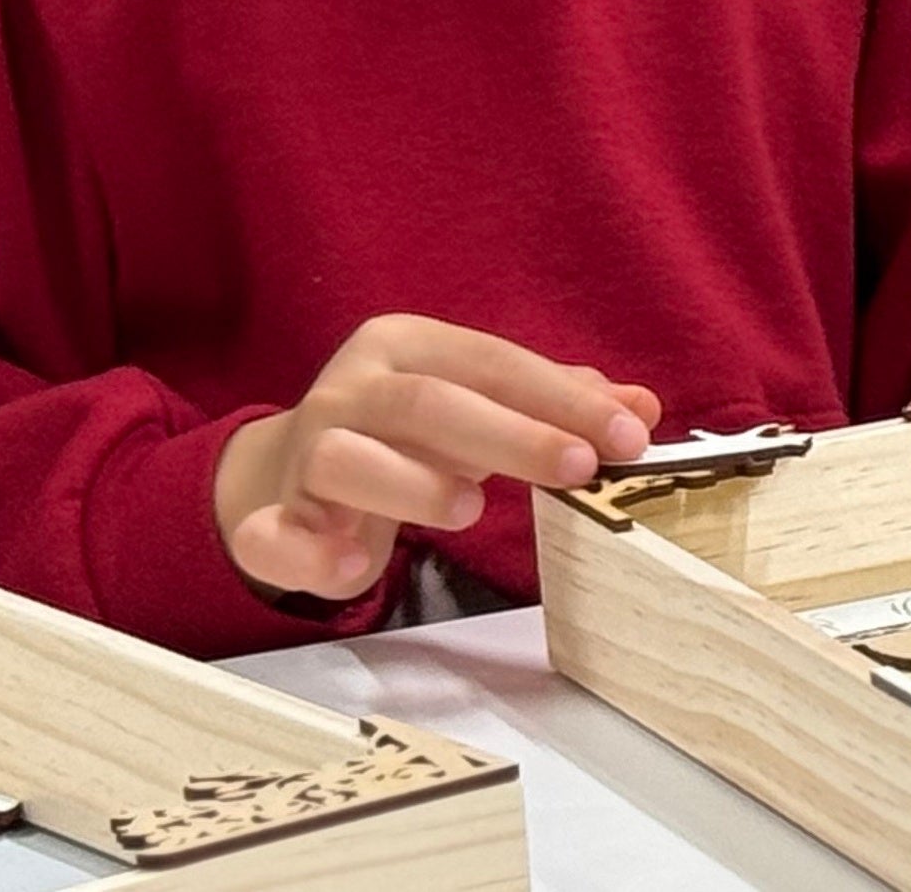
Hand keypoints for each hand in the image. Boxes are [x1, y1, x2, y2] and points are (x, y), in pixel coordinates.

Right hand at [214, 314, 659, 601]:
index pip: (492, 362)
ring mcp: (303, 454)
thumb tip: (643, 410)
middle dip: (512, 435)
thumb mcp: (482, 406)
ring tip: (471, 508)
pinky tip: (354, 564)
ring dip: (411, 482)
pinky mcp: (267, 519)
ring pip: (347, 456)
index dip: (562, 398)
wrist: (291, 471)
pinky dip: (310, 549)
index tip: (628, 436)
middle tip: (580, 468)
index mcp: (405, 347)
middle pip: (428, 404)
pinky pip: (273, 533)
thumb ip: (556, 405)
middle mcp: (348, 390)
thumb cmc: (410, 433)